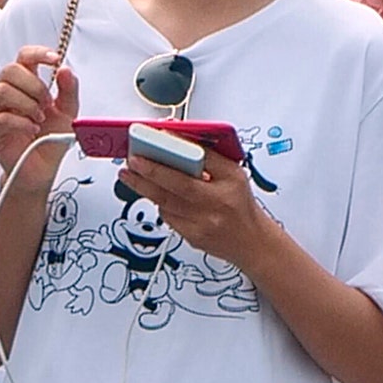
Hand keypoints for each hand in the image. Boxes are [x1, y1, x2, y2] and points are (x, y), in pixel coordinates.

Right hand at [0, 46, 79, 184]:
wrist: (42, 170)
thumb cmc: (50, 139)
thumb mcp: (69, 112)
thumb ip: (69, 90)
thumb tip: (64, 70)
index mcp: (25, 85)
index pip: (24, 57)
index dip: (37, 53)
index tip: (53, 59)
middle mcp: (8, 94)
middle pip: (10, 70)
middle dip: (34, 85)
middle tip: (47, 103)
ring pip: (2, 91)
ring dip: (27, 103)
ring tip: (40, 118)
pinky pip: (2, 117)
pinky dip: (22, 122)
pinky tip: (33, 129)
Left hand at [117, 150, 270, 268]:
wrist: (252, 242)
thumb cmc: (241, 204)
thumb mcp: (234, 173)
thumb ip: (209, 157)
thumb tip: (180, 141)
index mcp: (226, 186)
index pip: (198, 165)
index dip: (174, 152)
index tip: (157, 139)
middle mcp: (214, 207)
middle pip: (174, 187)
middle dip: (148, 172)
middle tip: (132, 160)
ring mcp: (201, 225)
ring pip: (166, 204)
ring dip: (144, 187)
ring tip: (130, 174)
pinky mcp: (191, 237)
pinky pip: (167, 217)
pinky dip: (159, 203)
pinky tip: (153, 193)